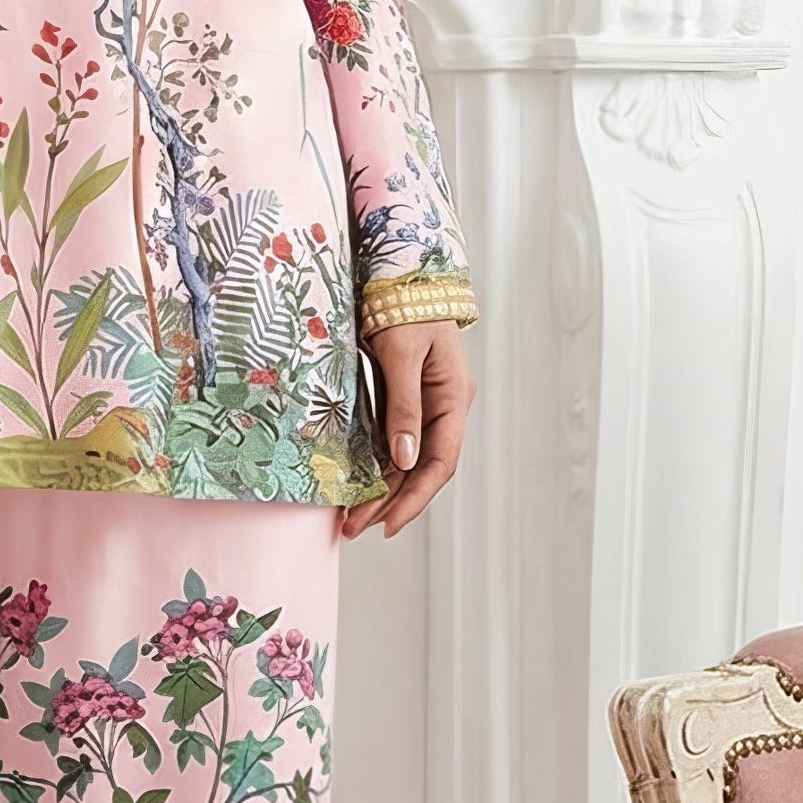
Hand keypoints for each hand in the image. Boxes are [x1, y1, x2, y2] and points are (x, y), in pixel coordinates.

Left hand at [340, 317, 472, 542]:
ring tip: (350, 518)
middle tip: (354, 528)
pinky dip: (374, 465)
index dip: (415, 497)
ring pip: (404, 460)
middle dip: (389, 502)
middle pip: (420, 468)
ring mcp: (423, 406)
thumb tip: (403, 458)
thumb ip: (404, 405)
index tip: (388, 522)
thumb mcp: (402, 354)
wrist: (400, 275)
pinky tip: (355, 483)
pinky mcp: (401, 400)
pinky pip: (390, 442)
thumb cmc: (405, 307)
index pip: (440, 462)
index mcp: (452, 399)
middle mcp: (441, 409)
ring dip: (380, 490)